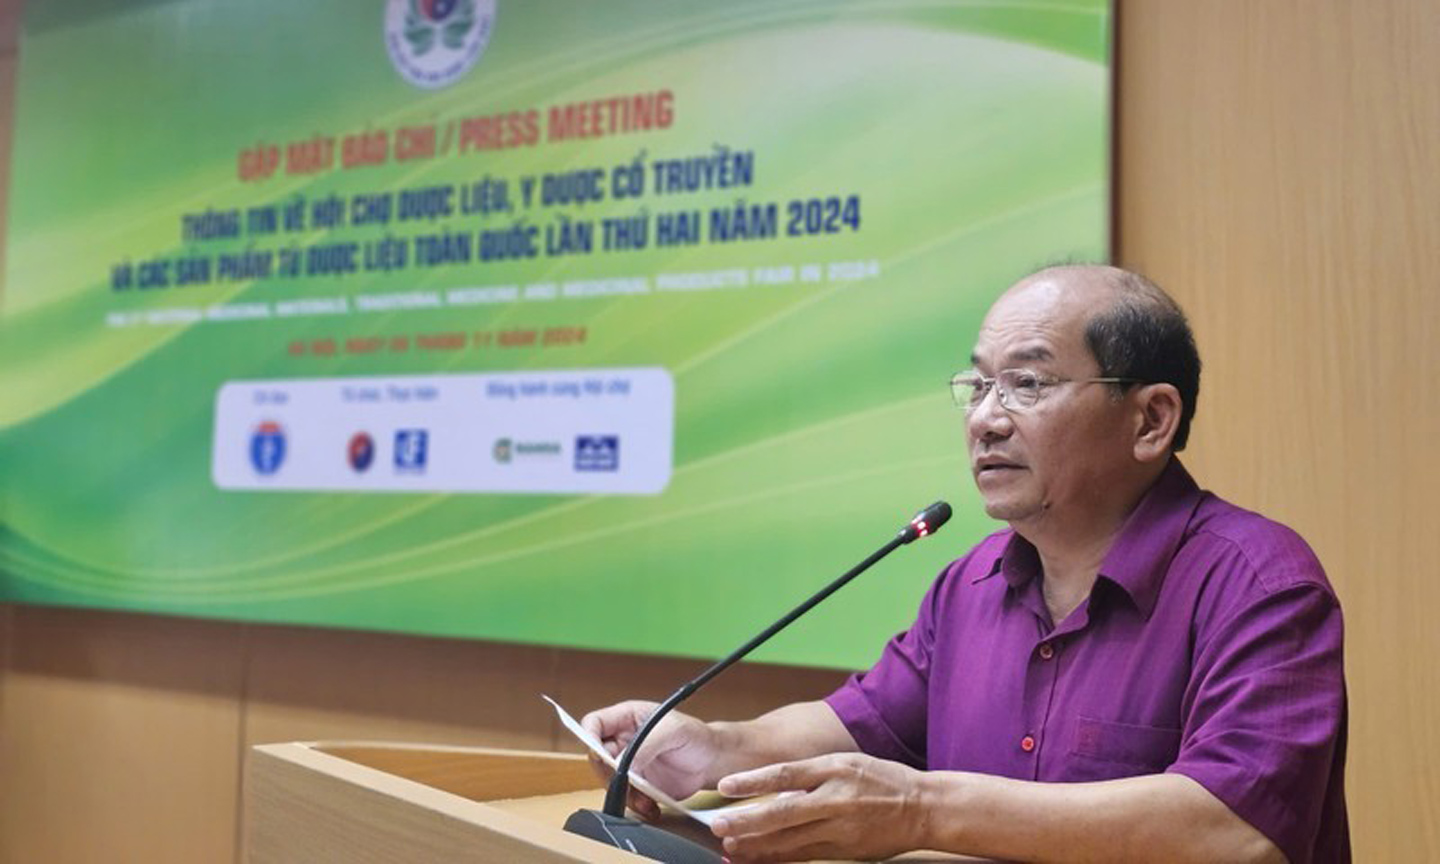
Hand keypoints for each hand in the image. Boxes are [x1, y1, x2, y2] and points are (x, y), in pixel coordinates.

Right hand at [580, 700, 721, 821]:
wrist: (712, 761)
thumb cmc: (695, 736)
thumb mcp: (673, 731)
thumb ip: (645, 745)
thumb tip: (622, 764)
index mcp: (627, 717)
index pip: (594, 723)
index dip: (589, 737)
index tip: (600, 756)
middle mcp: (623, 740)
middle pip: (597, 756)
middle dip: (609, 773)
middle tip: (627, 783)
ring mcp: (629, 763)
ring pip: (608, 780)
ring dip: (623, 793)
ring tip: (646, 799)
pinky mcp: (637, 783)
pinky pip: (624, 796)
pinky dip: (634, 805)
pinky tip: (650, 806)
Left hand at [710, 753, 927, 862]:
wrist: (923, 809)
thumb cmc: (883, 780)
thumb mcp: (847, 761)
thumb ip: (811, 773)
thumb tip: (772, 784)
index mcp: (835, 769)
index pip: (786, 774)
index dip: (753, 782)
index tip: (726, 786)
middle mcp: (836, 799)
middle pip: (783, 813)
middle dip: (747, 822)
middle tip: (718, 827)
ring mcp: (840, 829)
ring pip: (790, 841)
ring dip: (756, 846)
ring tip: (730, 847)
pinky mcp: (844, 852)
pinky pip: (804, 856)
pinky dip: (778, 859)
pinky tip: (758, 859)